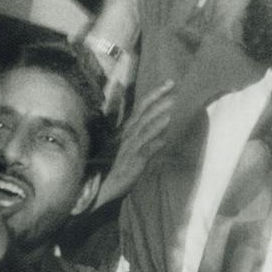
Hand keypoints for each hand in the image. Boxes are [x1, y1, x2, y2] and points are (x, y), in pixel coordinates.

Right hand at [94, 79, 174, 209]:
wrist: (99, 188)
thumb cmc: (112, 168)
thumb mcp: (124, 148)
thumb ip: (139, 137)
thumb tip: (160, 131)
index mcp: (126, 130)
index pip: (141, 108)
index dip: (155, 95)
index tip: (169, 83)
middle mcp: (127, 135)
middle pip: (144, 112)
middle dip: (158, 98)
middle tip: (173, 84)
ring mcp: (129, 147)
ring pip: (145, 127)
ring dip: (158, 116)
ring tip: (172, 105)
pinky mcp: (132, 161)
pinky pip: (145, 150)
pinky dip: (154, 142)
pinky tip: (165, 137)